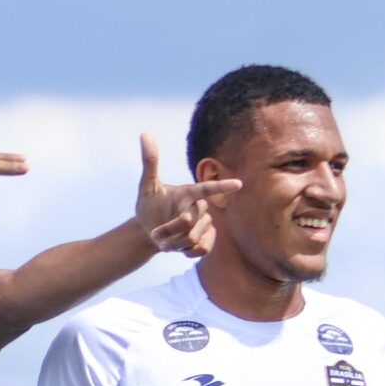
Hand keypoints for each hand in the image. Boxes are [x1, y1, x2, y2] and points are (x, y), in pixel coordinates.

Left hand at [135, 135, 235, 258]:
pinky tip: (179, 248)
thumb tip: (145, 133)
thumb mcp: (147, 186)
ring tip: (166, 238)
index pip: (206, 189)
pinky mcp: (206, 242)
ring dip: (174, 242)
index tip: (239, 184)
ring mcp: (205, 225)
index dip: (222, 187)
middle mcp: (200, 208)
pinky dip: (186, 251)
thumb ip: (150, 162)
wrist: (149, 230)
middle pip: (189, 221)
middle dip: (169, 228)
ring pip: (193, 237)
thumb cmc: (150, 205)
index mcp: (189, 193)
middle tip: (155, 231)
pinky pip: (202, 249)